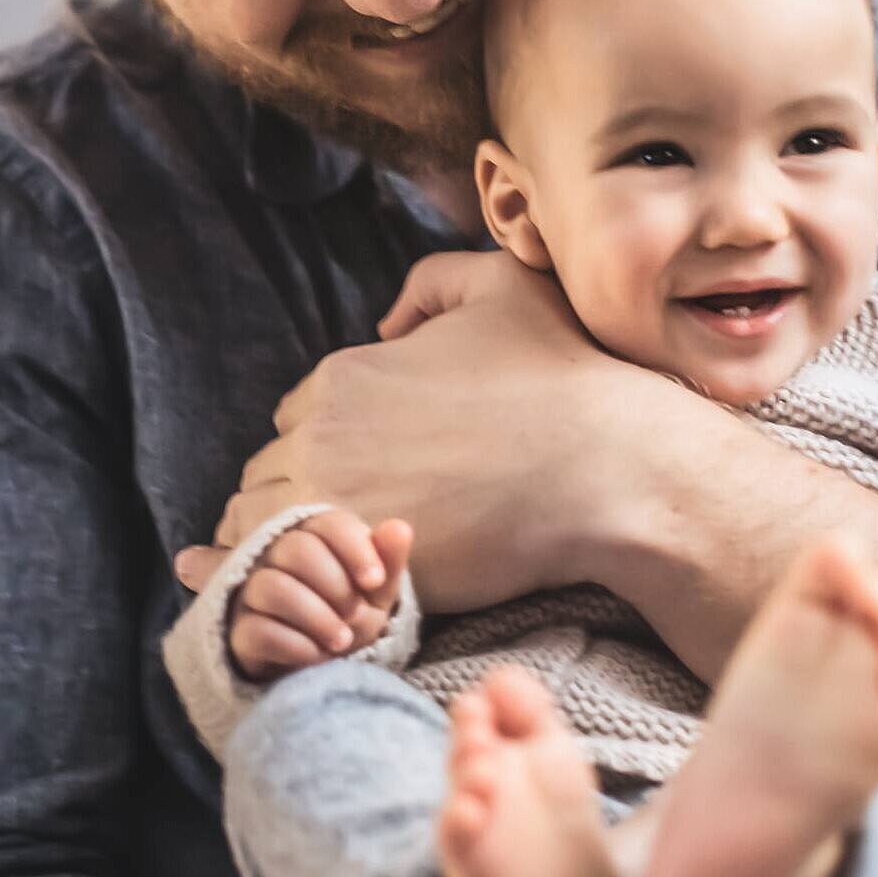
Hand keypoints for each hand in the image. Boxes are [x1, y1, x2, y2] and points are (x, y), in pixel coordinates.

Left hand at [184, 251, 703, 613]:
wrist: (611, 468)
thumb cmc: (566, 378)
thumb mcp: (502, 288)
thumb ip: (431, 283)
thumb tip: (388, 324)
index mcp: (345, 374)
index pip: (296, 419)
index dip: (329, 446)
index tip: (373, 472)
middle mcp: (322, 433)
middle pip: (271, 472)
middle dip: (304, 494)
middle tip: (360, 521)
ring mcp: (333, 501)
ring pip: (266, 527)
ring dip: (294, 543)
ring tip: (348, 561)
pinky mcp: (357, 566)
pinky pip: (289, 580)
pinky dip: (303, 586)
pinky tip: (339, 593)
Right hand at [227, 512, 414, 679]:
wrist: (319, 667)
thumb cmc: (349, 618)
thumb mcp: (376, 595)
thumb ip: (388, 561)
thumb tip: (400, 527)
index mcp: (313, 537)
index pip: (329, 524)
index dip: (355, 549)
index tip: (374, 581)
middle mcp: (276, 557)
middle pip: (296, 549)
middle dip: (335, 586)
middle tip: (355, 616)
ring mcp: (252, 593)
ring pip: (271, 586)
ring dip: (316, 616)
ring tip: (341, 642)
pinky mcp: (240, 632)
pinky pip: (257, 629)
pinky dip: (294, 645)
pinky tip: (316, 657)